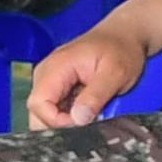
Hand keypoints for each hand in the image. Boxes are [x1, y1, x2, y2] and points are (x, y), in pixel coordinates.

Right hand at [28, 25, 148, 128]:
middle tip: (89, 122)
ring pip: (44, 115)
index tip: (83, 123)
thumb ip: (96, 96)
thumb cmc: (120, 49)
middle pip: (37, 113)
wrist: (124, 35)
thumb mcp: (115, 73)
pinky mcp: (57, 88)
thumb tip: (78, 119)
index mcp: (55, 67)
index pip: (38, 105)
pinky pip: (55, 111)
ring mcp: (50, 81)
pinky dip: (70, 118)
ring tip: (91, 115)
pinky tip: (88, 111)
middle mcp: (46, 74)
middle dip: (60, 126)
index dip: (57, 121)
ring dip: (66, 123)